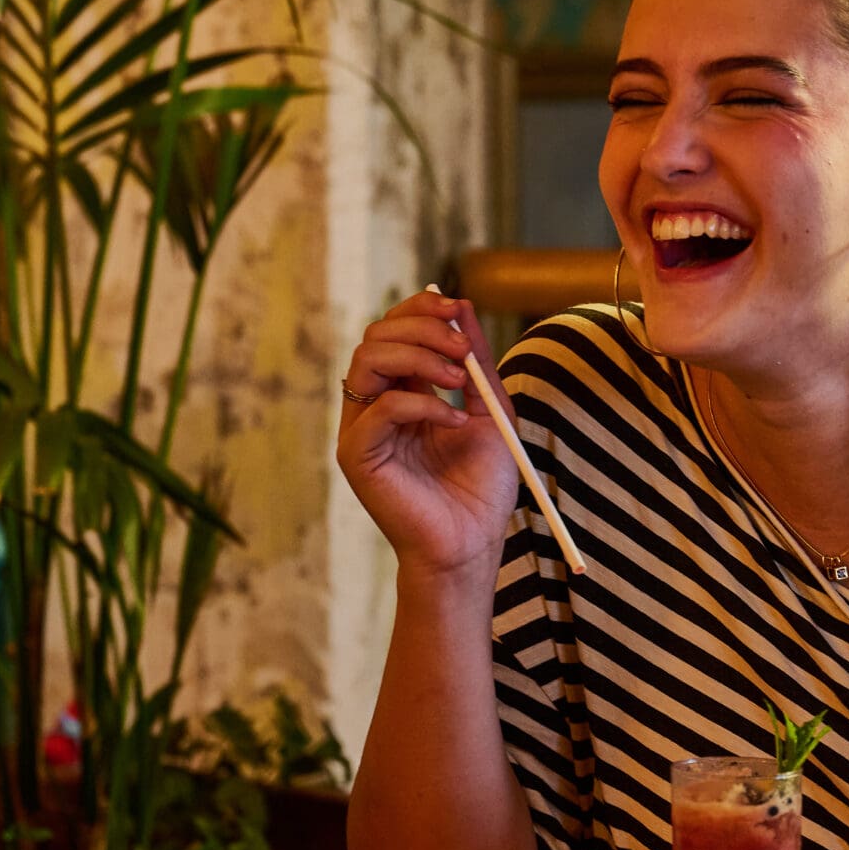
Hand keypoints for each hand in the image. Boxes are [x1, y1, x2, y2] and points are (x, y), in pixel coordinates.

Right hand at [335, 289, 519, 575]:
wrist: (472, 543)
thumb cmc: (481, 486)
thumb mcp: (491, 409)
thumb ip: (475, 360)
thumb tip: (462, 305)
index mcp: (402, 389)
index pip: (394, 329)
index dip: (420, 308)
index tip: (457, 308)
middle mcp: (374, 404)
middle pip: (376, 335)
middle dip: (422, 328)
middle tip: (462, 350)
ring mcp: (362, 429)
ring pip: (367, 360)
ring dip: (419, 356)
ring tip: (460, 380)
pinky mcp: (357, 455)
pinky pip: (380, 408)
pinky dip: (422, 403)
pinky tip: (455, 420)